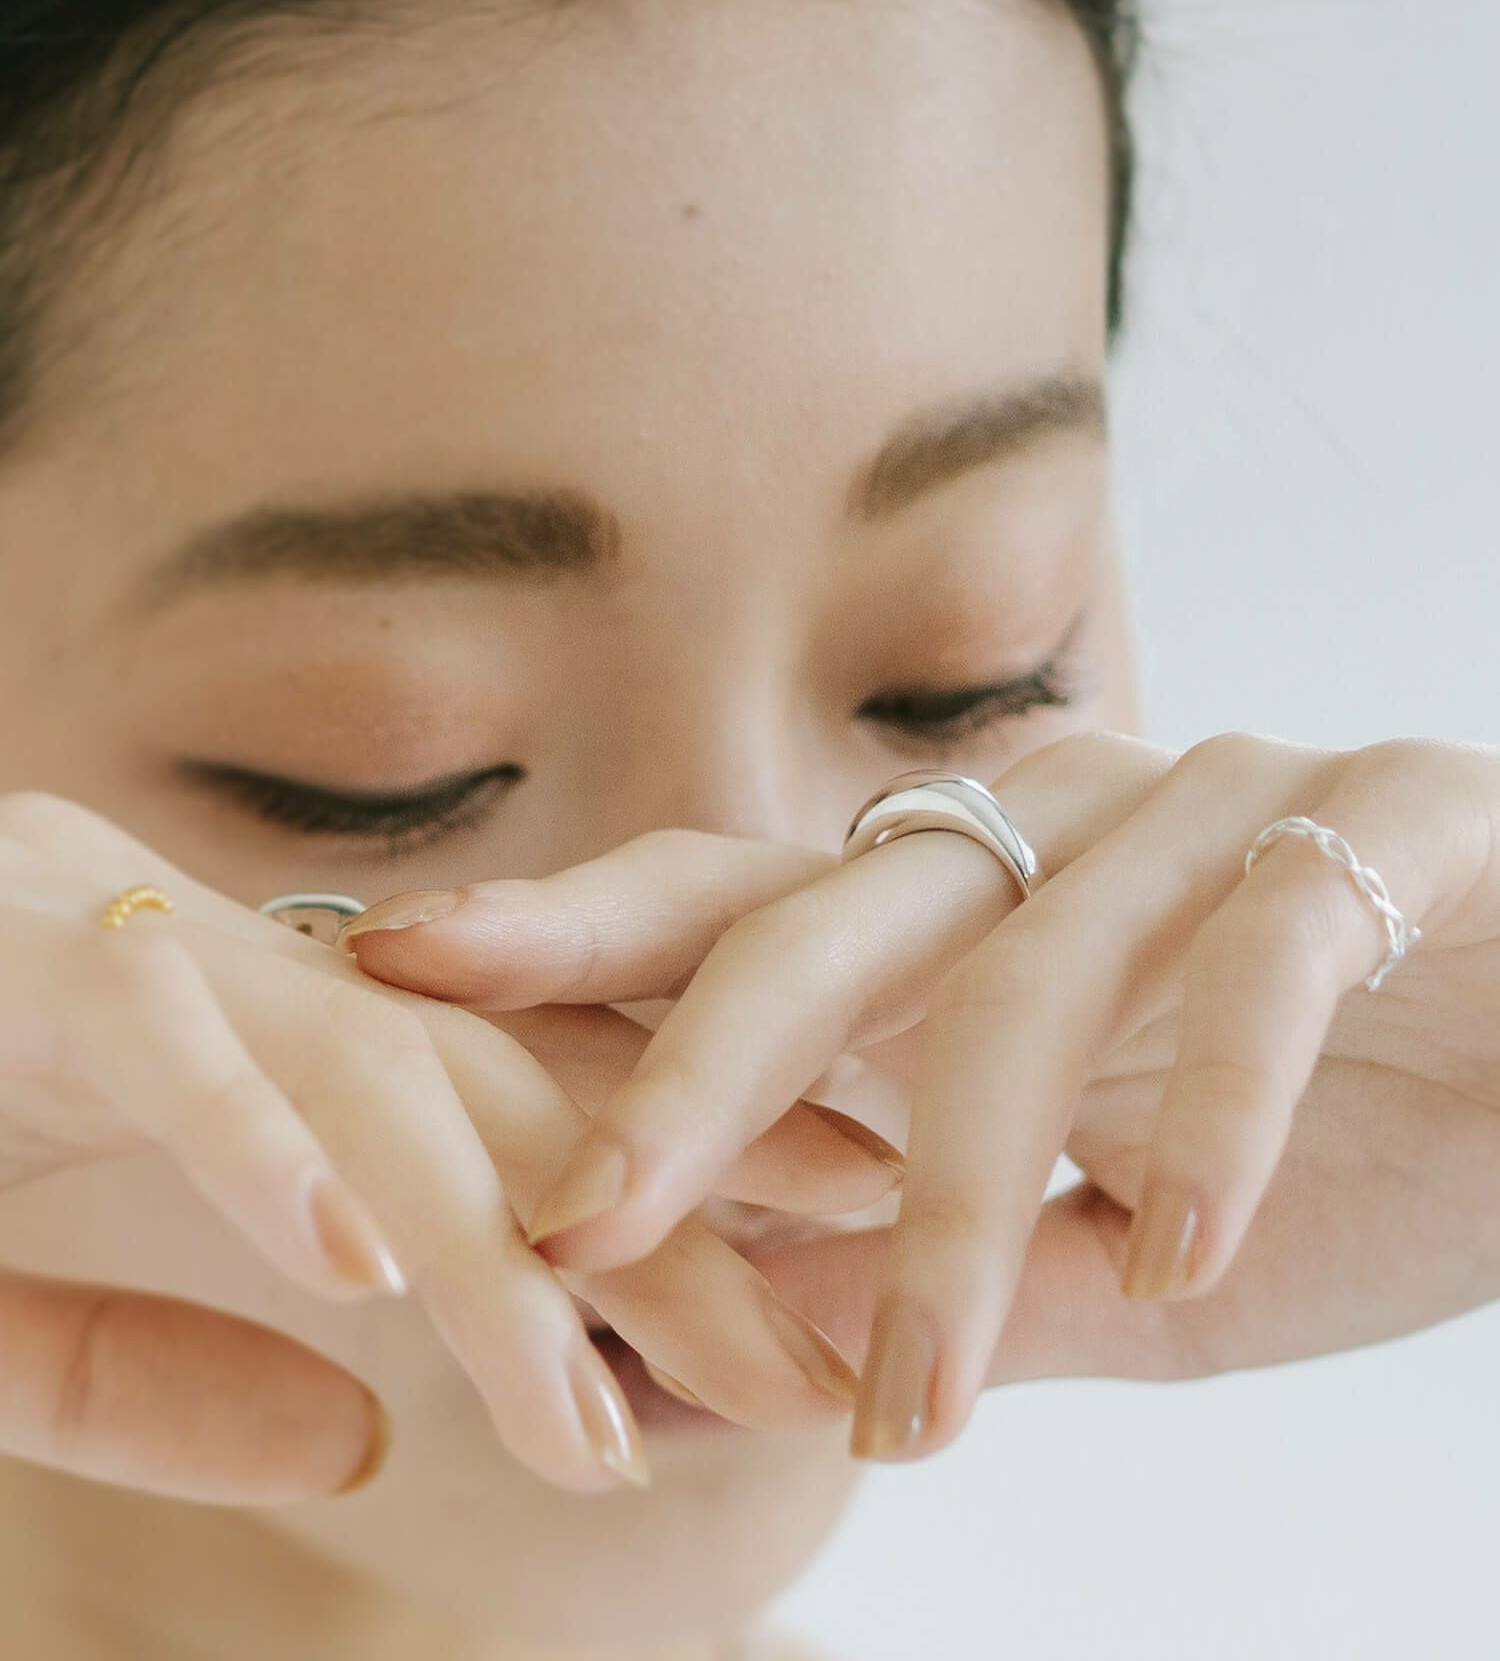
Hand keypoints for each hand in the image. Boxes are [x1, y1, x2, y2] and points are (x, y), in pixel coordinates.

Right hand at [0, 795, 893, 1504]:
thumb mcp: (8, 1306)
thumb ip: (167, 1368)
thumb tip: (356, 1454)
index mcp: (272, 1030)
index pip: (518, 1109)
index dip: (679, 1193)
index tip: (818, 1293)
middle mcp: (239, 967)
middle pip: (502, 1099)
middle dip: (665, 1230)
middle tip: (815, 1365)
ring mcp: (131, 942)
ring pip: (370, 1081)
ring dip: (496, 1248)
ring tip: (609, 1413)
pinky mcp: (9, 947)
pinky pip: (157, 1039)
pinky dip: (254, 1148)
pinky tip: (365, 1265)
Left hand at [344, 732, 1499, 1460]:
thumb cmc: (1334, 1149)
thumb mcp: (1088, 1265)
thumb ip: (905, 1295)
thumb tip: (672, 1367)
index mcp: (973, 905)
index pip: (735, 895)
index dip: (567, 927)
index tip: (391, 971)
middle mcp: (1063, 824)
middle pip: (832, 913)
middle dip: (694, 1070)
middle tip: (578, 1228)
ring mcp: (1219, 807)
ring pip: (1035, 975)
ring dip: (964, 1198)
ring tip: (913, 1402)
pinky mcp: (1389, 820)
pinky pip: (1265, 950)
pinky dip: (1212, 1104)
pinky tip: (1178, 1243)